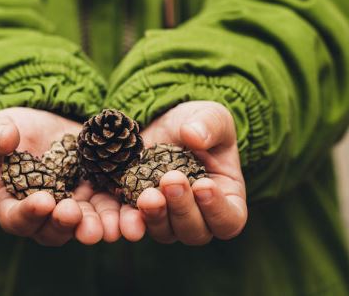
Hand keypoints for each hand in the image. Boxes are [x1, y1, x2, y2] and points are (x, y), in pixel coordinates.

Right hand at [0, 107, 121, 245]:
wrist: (47, 125)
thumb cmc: (13, 130)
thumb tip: (4, 140)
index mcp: (13, 205)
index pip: (17, 218)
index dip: (29, 213)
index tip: (44, 200)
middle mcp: (45, 217)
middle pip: (54, 230)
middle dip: (66, 224)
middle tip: (75, 213)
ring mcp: (76, 210)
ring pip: (87, 226)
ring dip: (99, 227)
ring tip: (110, 226)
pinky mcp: (101, 197)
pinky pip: (114, 210)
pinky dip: (125, 214)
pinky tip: (137, 211)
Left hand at [119, 101, 247, 244]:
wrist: (161, 124)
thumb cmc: (196, 124)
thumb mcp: (211, 116)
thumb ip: (210, 125)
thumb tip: (194, 135)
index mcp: (225, 199)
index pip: (229, 219)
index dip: (217, 209)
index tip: (204, 185)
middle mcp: (197, 217)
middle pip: (194, 231)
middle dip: (181, 209)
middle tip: (169, 181)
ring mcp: (166, 219)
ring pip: (163, 232)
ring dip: (154, 216)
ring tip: (146, 195)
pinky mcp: (136, 212)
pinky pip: (130, 224)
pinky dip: (124, 221)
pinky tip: (119, 215)